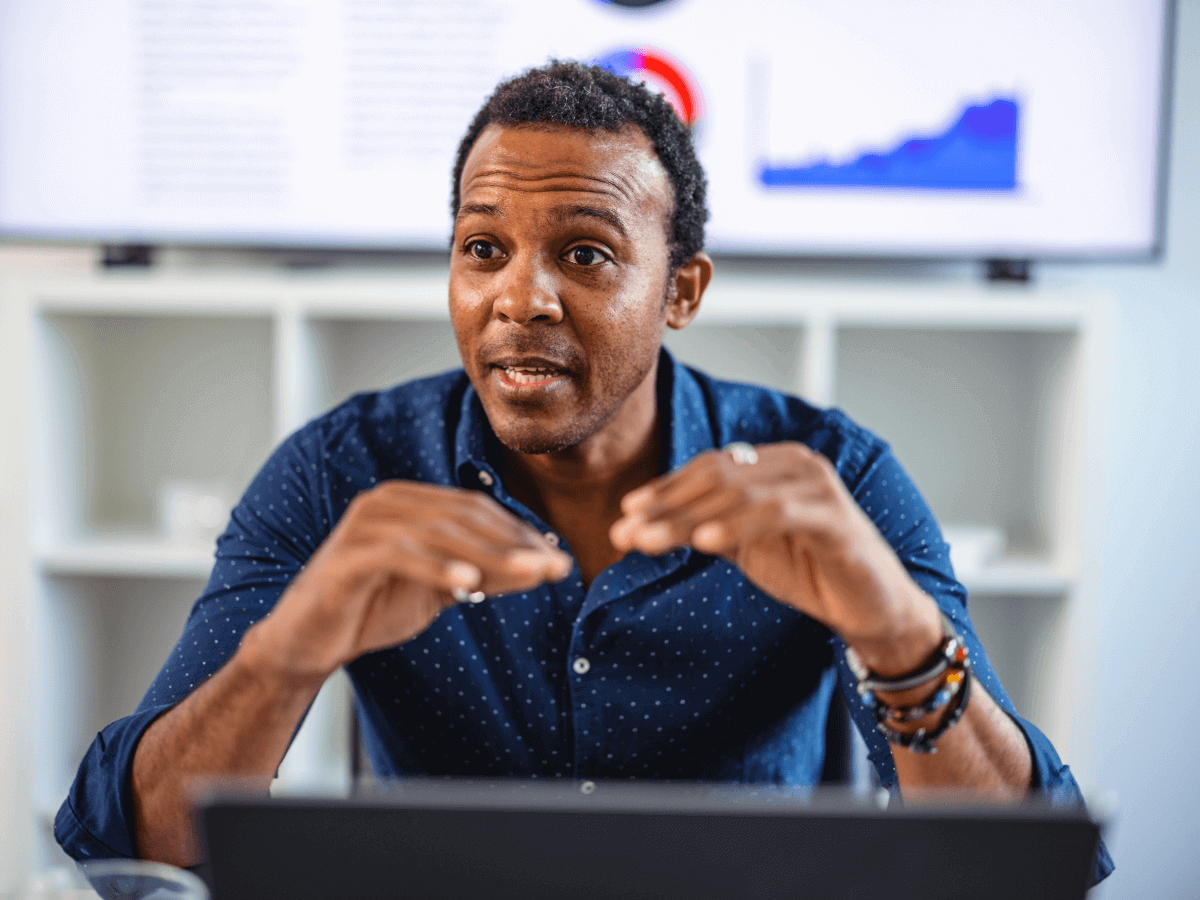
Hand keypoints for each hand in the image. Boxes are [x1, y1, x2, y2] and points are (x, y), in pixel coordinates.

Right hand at [243, 481, 572, 679]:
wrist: (308, 640)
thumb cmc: (373, 607)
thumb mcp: (439, 589)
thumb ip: (483, 574)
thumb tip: (541, 567)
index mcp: (409, 501)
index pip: (475, 510)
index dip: (519, 533)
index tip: (558, 558)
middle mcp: (387, 501)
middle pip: (463, 517)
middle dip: (514, 543)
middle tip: (555, 566)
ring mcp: (365, 524)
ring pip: (439, 533)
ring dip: (489, 554)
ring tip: (529, 573)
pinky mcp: (348, 555)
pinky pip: (400, 555)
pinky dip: (436, 567)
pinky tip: (469, 583)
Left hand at [609, 442, 939, 673]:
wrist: (871, 606)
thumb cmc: (809, 570)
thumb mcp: (744, 544)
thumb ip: (703, 527)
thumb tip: (639, 525)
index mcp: (772, 464)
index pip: (708, 469)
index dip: (665, 490)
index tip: (626, 514)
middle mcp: (795, 464)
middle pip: (717, 477)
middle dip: (667, 506)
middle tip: (626, 532)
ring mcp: (817, 486)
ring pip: (739, 493)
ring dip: (688, 518)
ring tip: (649, 540)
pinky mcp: (833, 517)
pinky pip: (776, 513)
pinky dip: (736, 525)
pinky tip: (704, 542)